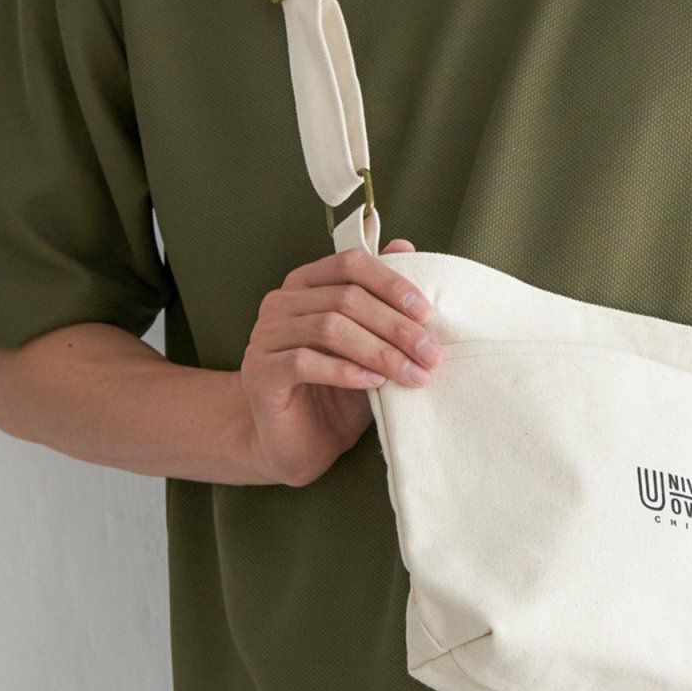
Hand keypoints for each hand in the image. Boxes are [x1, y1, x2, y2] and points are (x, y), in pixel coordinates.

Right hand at [236, 237, 443, 485]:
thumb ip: (381, 299)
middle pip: (346, 299)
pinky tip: (375, 384)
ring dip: (379, 351)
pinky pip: (305, 362)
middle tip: (431, 354)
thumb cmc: (338, 390)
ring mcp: (265, 337)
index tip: (426, 313)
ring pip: (329, 328)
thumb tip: (405, 246)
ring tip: (412, 373)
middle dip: (396, 327)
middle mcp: (280, 302)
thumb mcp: (369, 343)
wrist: (299, 444)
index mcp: (305, 283)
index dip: (391, 283)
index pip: (350, 264)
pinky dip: (346, 371)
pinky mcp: (260, 373)